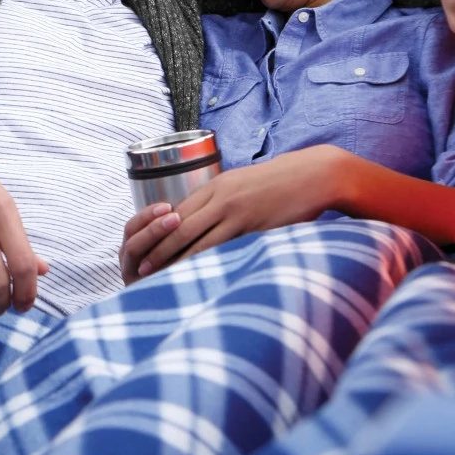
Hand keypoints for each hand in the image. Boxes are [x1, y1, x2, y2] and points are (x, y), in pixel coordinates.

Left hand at [119, 147, 349, 280]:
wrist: (313, 176)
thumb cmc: (281, 183)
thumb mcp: (245, 186)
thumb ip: (224, 202)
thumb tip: (208, 222)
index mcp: (217, 186)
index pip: (177, 211)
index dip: (158, 233)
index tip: (143, 249)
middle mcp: (221, 198)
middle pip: (179, 227)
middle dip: (158, 249)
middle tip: (140, 269)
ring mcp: (236, 212)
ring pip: (196, 241)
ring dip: (174, 261)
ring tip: (159, 278)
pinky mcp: (253, 227)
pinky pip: (223, 250)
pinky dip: (205, 266)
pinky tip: (195, 279)